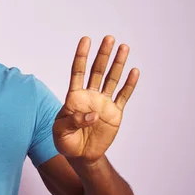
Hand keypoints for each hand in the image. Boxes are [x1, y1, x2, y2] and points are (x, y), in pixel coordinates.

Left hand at [53, 35, 138, 162]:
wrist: (80, 156)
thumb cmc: (65, 142)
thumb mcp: (61, 132)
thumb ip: (73, 121)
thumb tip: (93, 114)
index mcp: (74, 97)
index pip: (77, 72)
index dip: (81, 56)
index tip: (86, 40)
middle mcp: (90, 96)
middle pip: (97, 71)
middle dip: (103, 55)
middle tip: (109, 38)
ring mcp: (103, 104)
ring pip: (111, 80)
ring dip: (117, 64)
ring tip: (124, 47)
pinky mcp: (114, 114)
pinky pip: (123, 96)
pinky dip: (129, 85)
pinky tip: (134, 71)